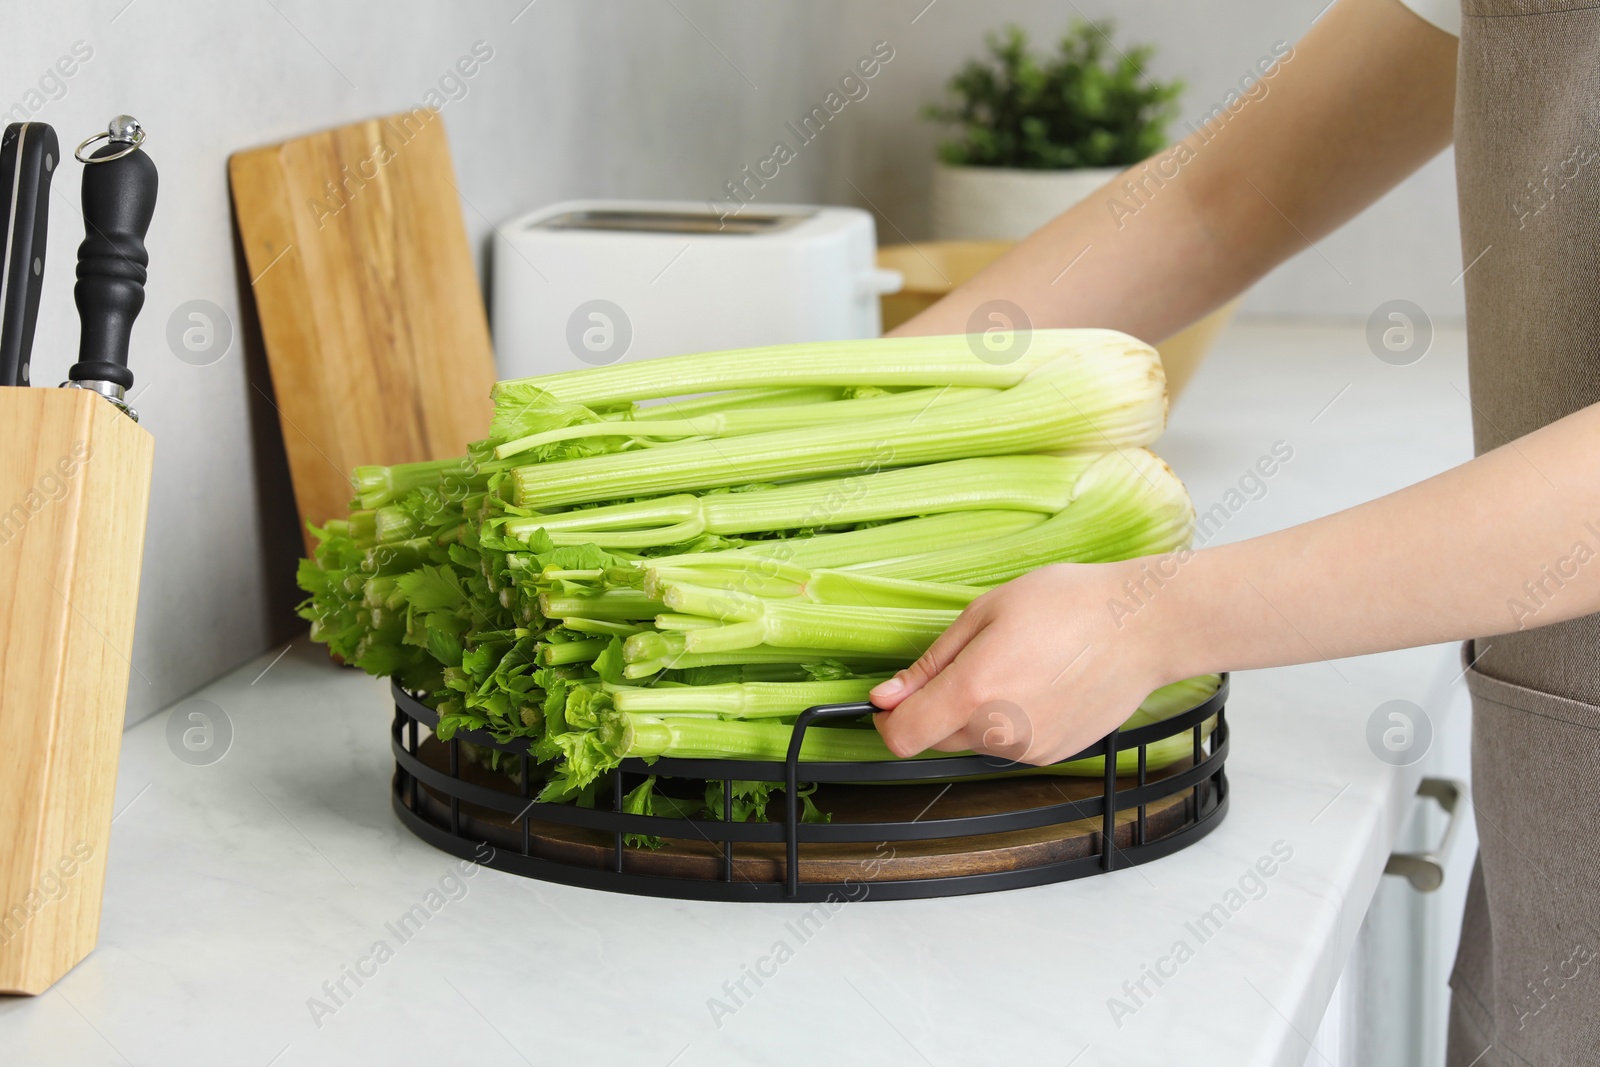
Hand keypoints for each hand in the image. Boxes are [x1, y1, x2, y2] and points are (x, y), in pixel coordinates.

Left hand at [870, 562, 1173, 764]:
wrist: (1144, 627)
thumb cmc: (1071, 605)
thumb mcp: (987, 612)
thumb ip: (932, 662)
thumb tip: (889, 694)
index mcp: (975, 690)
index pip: (903, 737)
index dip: (886, 721)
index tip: (892, 700)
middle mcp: (1000, 731)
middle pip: (936, 738)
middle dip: (935, 708)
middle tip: (970, 661)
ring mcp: (1030, 749)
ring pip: (974, 740)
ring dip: (976, 713)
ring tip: (1018, 665)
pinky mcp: (1054, 754)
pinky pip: (1009, 744)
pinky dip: (1010, 720)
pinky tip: (1040, 683)